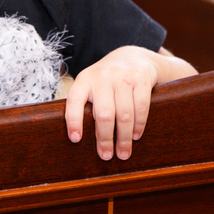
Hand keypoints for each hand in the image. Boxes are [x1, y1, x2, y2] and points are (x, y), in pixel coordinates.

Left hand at [64, 46, 160, 160]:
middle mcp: (103, 76)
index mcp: (85, 79)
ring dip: (124, 138)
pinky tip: (136, 135)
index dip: (73, 120)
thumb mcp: (90, 84)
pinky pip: (141, 108)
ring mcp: (123, 76)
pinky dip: (139, 125)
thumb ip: (82, 104)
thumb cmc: (105, 80)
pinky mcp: (142, 78)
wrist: (131, 57)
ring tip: (123, 153)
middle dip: (105, 139)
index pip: (74, 100)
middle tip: (106, 156)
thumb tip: (72, 135)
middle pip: (104, 115)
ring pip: (124, 115)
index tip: (75, 139)